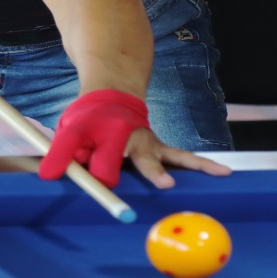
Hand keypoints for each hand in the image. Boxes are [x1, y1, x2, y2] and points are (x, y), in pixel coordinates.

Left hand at [38, 89, 231, 188]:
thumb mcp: (68, 131)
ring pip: (169, 157)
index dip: (96, 171)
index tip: (98, 184)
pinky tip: (222, 172)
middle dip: (152, 172)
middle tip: (164, 185)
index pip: (101, 160)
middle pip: (140, 159)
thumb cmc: (88, 119)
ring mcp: (149, 143)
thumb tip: (54, 176)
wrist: (112, 93)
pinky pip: (182, 158)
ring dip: (186, 168)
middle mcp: (131, 138)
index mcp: (105, 132)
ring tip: (202, 178)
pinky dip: (202, 165)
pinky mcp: (160, 148)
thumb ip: (62, 153)